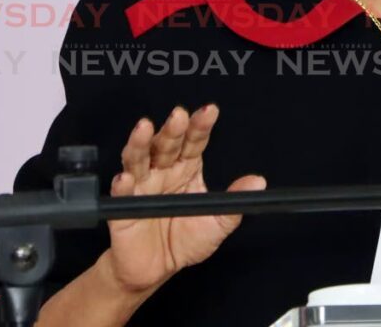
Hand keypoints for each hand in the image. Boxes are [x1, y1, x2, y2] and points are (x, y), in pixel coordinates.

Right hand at [103, 104, 265, 294]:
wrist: (158, 269)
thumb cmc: (186, 240)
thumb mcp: (217, 222)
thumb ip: (235, 201)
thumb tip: (258, 182)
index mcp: (188, 169)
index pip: (195, 141)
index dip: (201, 126)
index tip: (210, 111)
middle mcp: (164, 171)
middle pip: (167, 145)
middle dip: (172, 129)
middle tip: (178, 116)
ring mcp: (142, 186)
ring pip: (139, 159)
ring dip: (140, 143)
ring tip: (144, 129)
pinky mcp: (124, 207)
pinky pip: (122, 193)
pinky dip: (123, 184)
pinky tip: (125, 177)